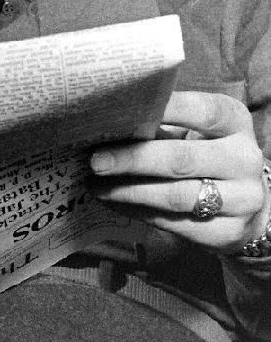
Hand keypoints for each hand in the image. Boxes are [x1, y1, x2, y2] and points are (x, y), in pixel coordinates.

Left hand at [90, 91, 270, 253]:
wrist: (245, 202)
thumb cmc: (204, 153)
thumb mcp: (194, 131)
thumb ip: (160, 125)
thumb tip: (106, 124)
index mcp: (234, 121)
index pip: (202, 110)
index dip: (164, 109)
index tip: (122, 111)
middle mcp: (244, 159)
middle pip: (182, 159)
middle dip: (133, 159)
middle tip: (95, 160)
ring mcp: (243, 199)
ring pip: (177, 195)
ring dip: (129, 191)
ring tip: (96, 185)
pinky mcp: (228, 232)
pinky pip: (174, 223)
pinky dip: (137, 211)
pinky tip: (112, 202)